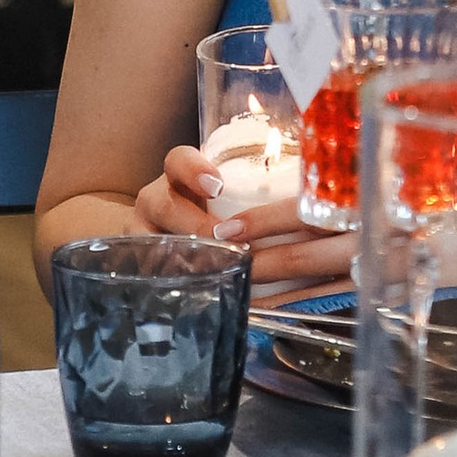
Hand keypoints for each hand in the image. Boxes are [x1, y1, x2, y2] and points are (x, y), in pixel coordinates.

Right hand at [133, 153, 351, 289]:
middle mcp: (155, 200)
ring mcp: (142, 233)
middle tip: (225, 242)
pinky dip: (175, 285)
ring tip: (215, 270)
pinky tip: (200, 296)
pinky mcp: (140, 265)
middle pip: (164, 203)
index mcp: (178, 177)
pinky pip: (149, 276)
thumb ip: (258, 192)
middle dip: (197, 224)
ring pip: (153, 241)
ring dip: (186, 256)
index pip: (178, 160)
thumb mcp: (226, 196)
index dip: (195, 170)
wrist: (157, 239)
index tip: (218, 186)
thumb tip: (316, 194)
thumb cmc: (209, 214)